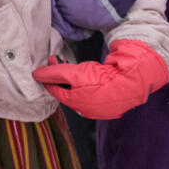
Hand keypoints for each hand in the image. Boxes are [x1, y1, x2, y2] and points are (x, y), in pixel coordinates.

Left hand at [32, 38, 168, 119]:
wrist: (132, 81)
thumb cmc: (103, 79)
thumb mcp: (74, 74)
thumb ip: (55, 73)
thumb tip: (36, 74)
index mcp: (76, 104)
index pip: (55, 91)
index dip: (48, 77)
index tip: (45, 66)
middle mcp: (87, 109)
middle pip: (67, 90)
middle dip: (61, 75)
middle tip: (58, 60)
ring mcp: (100, 106)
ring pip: (80, 90)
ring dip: (74, 77)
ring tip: (74, 63)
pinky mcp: (111, 101)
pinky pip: (94, 91)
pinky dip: (88, 82)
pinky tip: (92, 72)